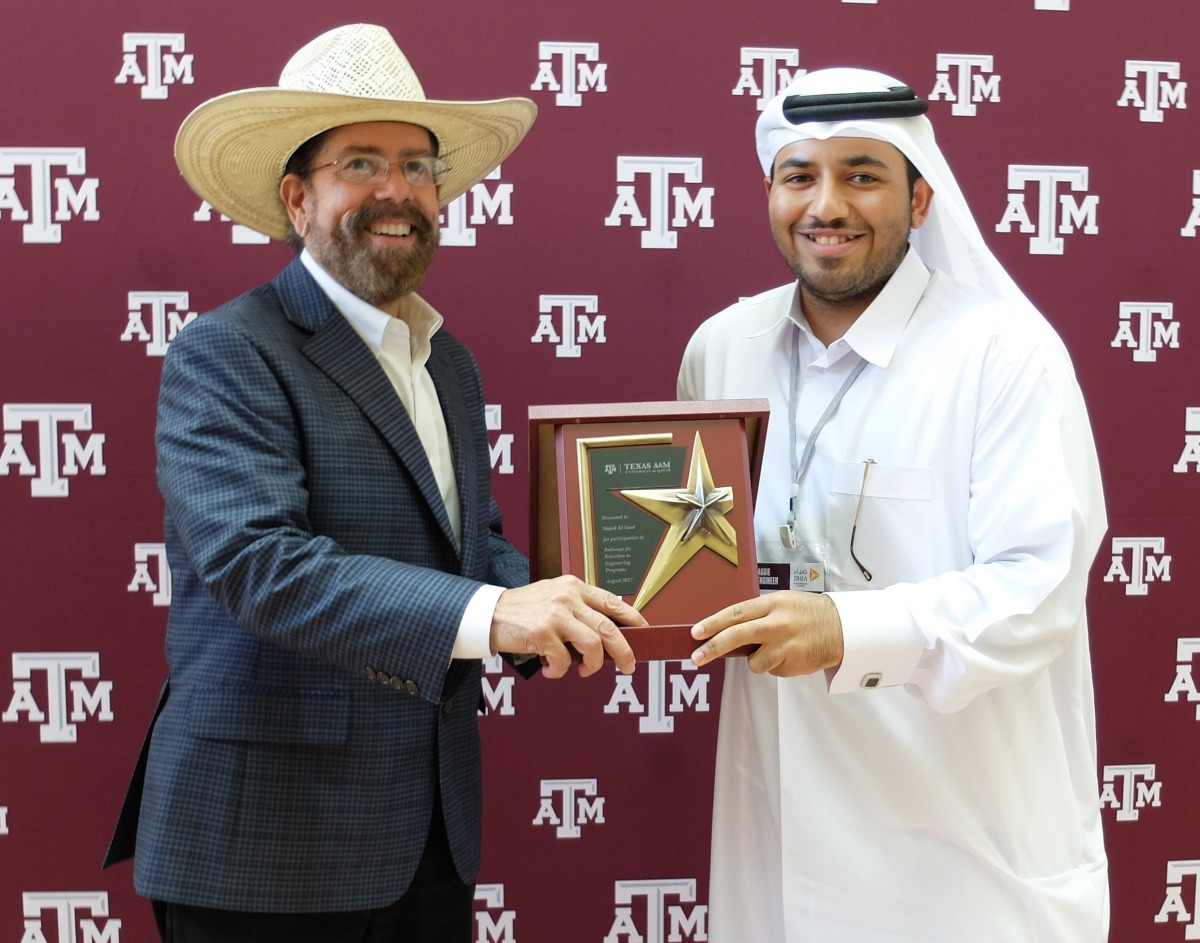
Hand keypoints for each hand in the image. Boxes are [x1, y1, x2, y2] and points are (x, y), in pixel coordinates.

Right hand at [490, 576, 645, 678]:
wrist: (489, 614)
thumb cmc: (523, 611)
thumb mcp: (553, 597)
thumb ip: (578, 608)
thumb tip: (607, 632)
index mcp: (574, 586)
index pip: (612, 601)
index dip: (633, 617)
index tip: (645, 631)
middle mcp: (567, 597)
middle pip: (608, 627)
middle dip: (624, 650)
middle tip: (628, 666)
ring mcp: (555, 614)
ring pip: (592, 644)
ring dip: (592, 664)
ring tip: (583, 671)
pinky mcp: (542, 632)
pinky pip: (563, 660)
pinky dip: (560, 671)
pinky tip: (551, 670)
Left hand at [690, 591, 843, 675]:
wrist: (843, 628)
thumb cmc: (809, 614)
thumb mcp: (783, 603)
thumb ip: (758, 614)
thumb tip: (727, 630)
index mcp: (772, 603)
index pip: (735, 613)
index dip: (713, 623)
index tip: (696, 632)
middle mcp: (777, 622)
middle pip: (737, 636)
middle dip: (713, 647)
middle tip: (697, 657)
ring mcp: (786, 644)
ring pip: (754, 662)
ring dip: (757, 661)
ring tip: (775, 651)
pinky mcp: (794, 662)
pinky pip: (773, 670)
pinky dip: (776, 666)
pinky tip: (790, 655)